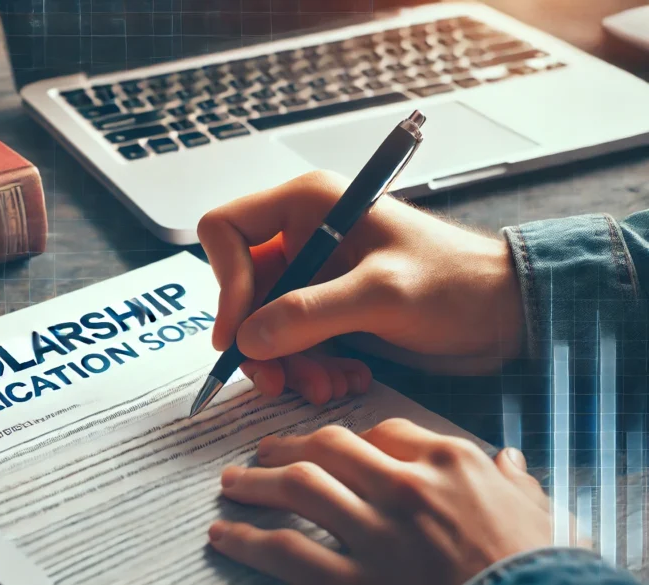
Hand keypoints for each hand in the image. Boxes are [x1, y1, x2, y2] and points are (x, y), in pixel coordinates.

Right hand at [197, 170, 524, 401]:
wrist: (506, 314)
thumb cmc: (456, 282)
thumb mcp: (382, 294)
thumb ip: (309, 314)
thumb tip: (246, 339)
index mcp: (307, 205)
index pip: (226, 231)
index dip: (225, 282)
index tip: (240, 333)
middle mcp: (302, 235)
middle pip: (242, 289)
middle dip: (260, 340)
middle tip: (279, 383)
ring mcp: (315, 274)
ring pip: (264, 323)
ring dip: (288, 363)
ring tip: (327, 387)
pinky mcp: (329, 309)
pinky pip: (293, 342)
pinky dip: (310, 368)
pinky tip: (345, 380)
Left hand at [208, 419, 550, 584]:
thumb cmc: (541, 567)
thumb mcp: (538, 514)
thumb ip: (512, 483)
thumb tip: (507, 462)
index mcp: (448, 463)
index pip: (383, 432)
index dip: (349, 439)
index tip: (329, 446)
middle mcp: (405, 487)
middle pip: (329, 447)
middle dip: (288, 447)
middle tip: (262, 452)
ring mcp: (377, 534)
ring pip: (298, 488)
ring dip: (255, 483)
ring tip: (231, 484)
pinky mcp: (355, 582)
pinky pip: (287, 551)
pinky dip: (248, 541)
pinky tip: (225, 535)